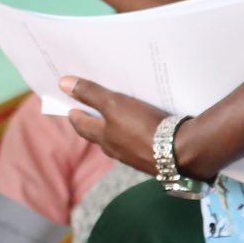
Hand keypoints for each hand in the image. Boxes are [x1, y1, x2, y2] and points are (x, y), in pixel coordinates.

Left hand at [58, 77, 193, 177]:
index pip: (81, 126)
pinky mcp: (154, 158)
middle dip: (94, 123)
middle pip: (99, 135)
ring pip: (120, 141)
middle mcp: (115, 150)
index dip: (74, 115)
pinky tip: (146, 128)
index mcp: (103, 137)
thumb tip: (62, 84)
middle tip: (89, 112)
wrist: (181, 153)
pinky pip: (140, 143)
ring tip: (118, 118)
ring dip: (116, 130)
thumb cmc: (142, 128)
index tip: (70, 108)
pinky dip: (137, 135)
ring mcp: (135, 157)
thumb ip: (90, 95)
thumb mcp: (114, 105)